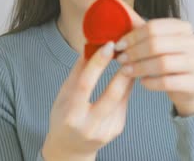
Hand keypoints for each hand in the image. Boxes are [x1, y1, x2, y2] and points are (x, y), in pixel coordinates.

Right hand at [42, 42, 133, 160]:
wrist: (70, 148)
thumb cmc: (64, 117)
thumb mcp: (63, 95)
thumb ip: (77, 72)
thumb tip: (90, 46)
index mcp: (72, 114)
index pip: (85, 84)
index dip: (98, 63)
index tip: (108, 46)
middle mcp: (89, 125)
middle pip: (112, 94)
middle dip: (123, 71)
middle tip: (128, 52)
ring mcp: (106, 130)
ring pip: (122, 98)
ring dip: (128, 77)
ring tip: (130, 59)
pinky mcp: (117, 129)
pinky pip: (124, 104)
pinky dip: (126, 88)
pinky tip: (127, 76)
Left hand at [108, 0, 193, 116]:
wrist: (190, 86)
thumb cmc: (170, 62)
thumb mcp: (159, 44)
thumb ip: (142, 33)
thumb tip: (116, 20)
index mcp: (183, 28)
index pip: (154, 27)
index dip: (133, 36)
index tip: (118, 45)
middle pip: (157, 44)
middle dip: (134, 52)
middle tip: (120, 59)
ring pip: (163, 63)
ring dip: (140, 67)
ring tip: (127, 71)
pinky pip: (168, 82)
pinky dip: (151, 82)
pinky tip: (142, 82)